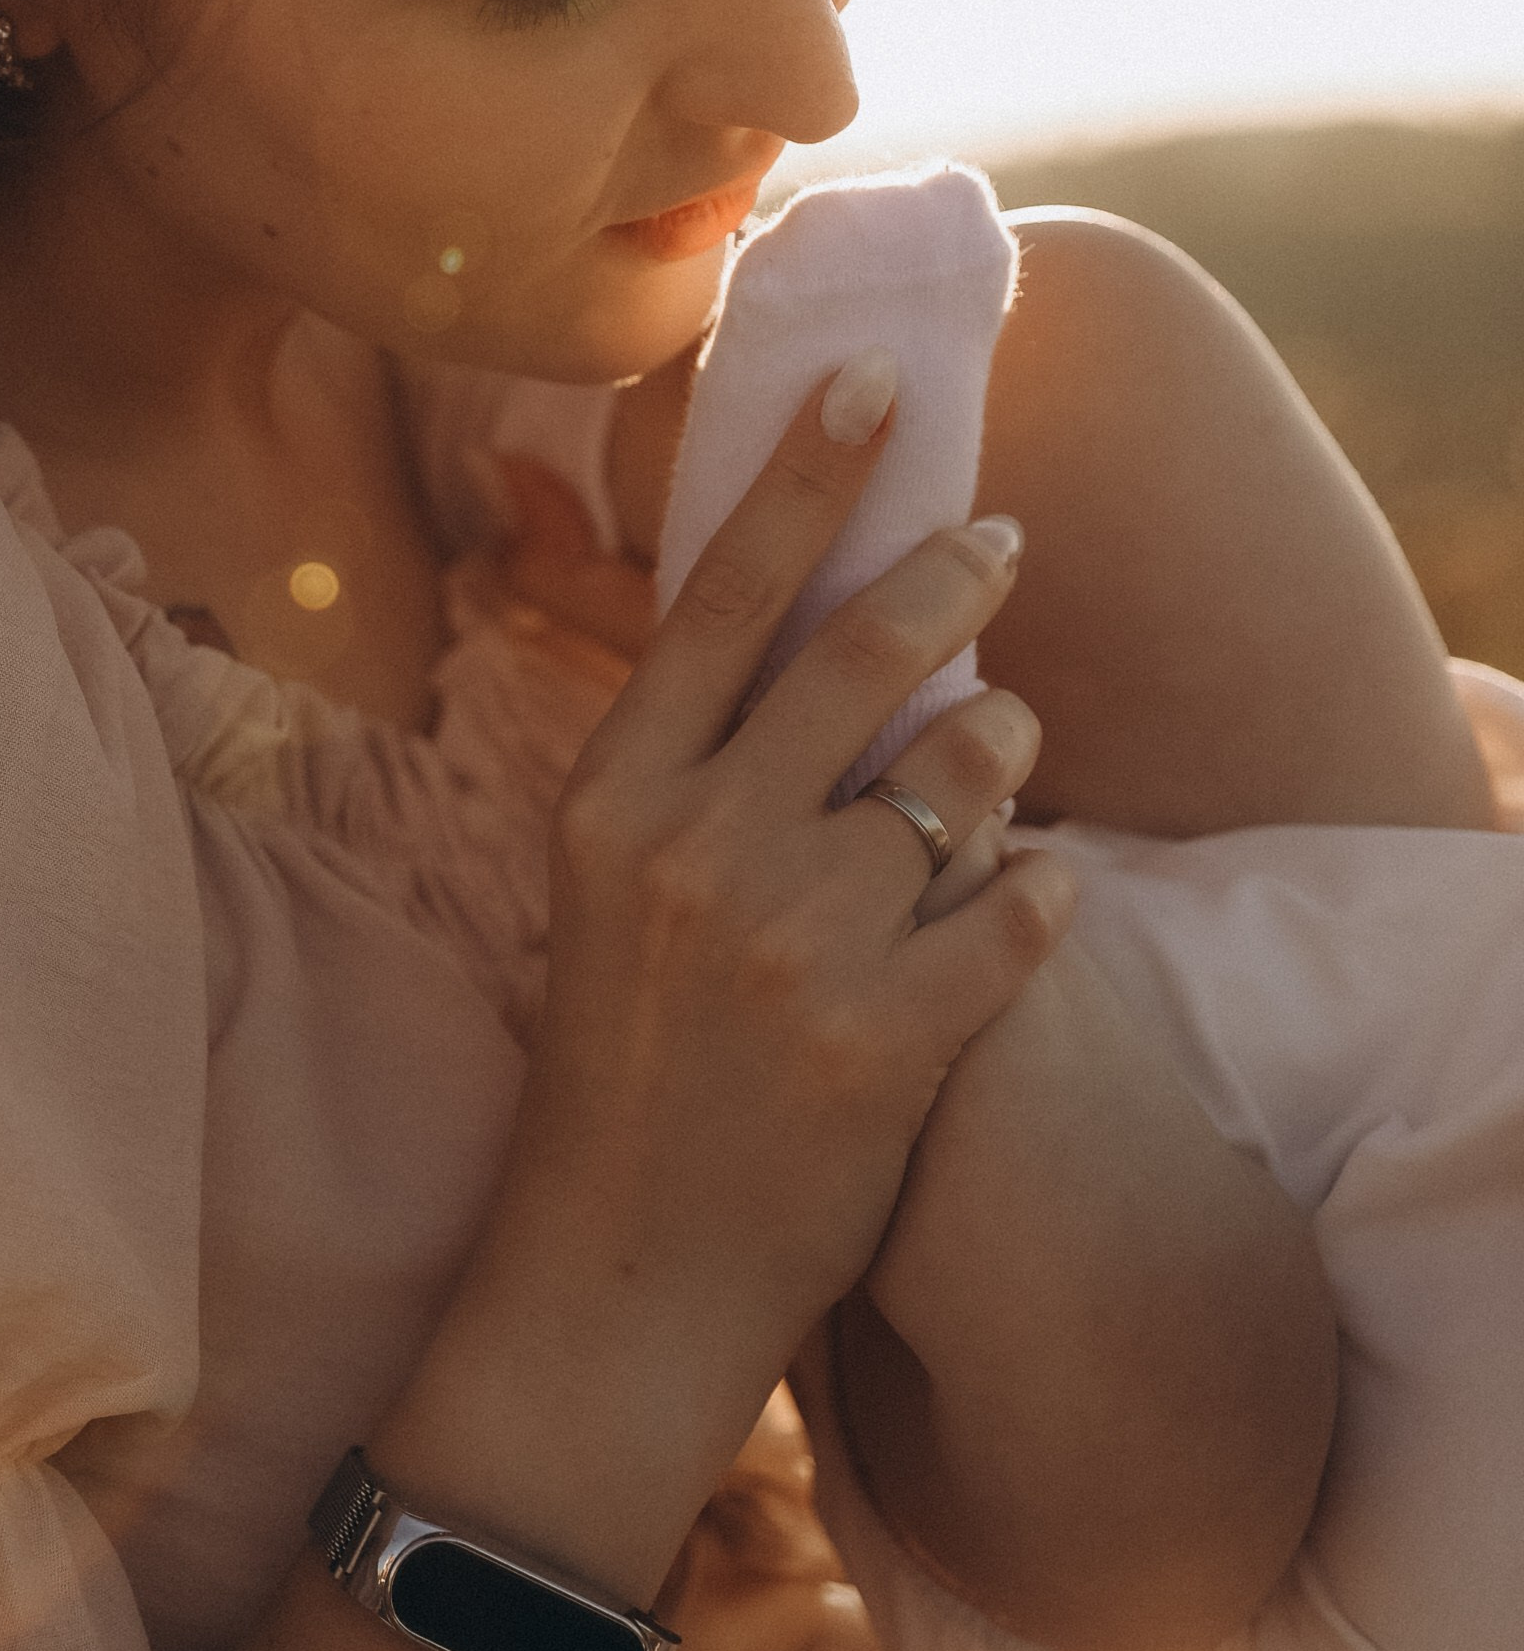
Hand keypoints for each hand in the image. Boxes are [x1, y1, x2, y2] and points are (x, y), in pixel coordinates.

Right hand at [379, 364, 1076, 1601]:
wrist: (617, 1272)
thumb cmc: (619, 1061)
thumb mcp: (607, 883)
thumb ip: (687, 757)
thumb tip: (792, 613)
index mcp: (614, 797)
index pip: (719, 594)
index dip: (802, 473)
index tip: (870, 378)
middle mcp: (699, 851)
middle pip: (859, 652)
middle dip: (950, 572)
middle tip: (999, 534)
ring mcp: (796, 947)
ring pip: (961, 774)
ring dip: (1002, 744)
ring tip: (1000, 749)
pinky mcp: (889, 1041)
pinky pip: (1018, 908)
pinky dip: (1043, 886)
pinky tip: (1038, 887)